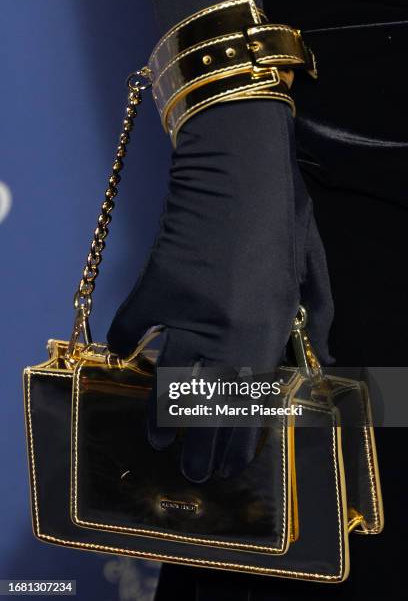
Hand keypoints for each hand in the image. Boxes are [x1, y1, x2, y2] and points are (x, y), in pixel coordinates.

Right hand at [107, 99, 333, 481]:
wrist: (238, 164)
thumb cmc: (283, 212)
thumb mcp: (312, 267)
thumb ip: (317, 319)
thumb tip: (321, 358)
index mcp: (269, 327)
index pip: (252, 400)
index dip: (240, 438)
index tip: (231, 463)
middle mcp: (226, 331)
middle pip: (208, 404)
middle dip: (201, 446)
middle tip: (194, 473)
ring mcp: (186, 312)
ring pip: (167, 380)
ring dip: (161, 417)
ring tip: (159, 442)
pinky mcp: (154, 287)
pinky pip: (132, 329)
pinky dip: (127, 348)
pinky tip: (129, 362)